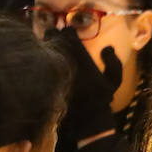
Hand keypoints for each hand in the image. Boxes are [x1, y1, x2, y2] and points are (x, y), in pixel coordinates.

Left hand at [48, 27, 122, 144]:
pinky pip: (37, 63)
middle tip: (53, 35)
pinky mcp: (44, 81)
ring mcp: (52, 71)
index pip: (69, 36)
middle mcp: (65, 62)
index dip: (69, 32)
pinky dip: (38, 59)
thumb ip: (114, 63)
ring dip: (44, 45)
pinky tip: (40, 60)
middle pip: (52, 38)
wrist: (86, 120)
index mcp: (82, 59)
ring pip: (43, 49)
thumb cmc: (101, 98)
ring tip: (46, 45)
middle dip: (52, 35)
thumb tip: (106, 47)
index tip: (69, 32)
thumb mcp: (114, 81)